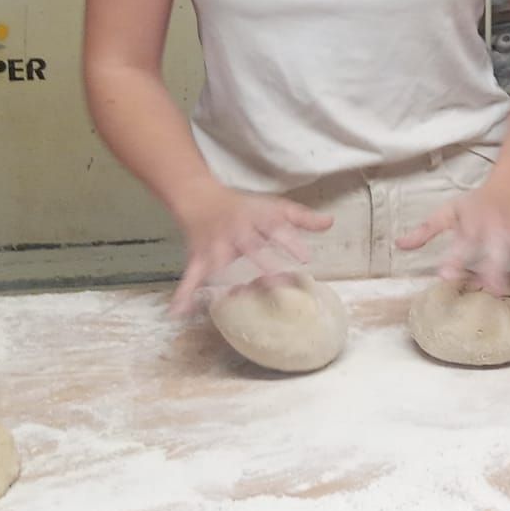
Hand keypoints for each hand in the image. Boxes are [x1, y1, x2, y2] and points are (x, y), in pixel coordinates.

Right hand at [167, 184, 332, 315]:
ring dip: (224, 282)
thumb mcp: (274, 207)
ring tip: (230, 303)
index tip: (305, 258)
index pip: (277, 229)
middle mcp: (237, 232)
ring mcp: (215, 246)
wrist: (200, 198)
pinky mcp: (198, 258)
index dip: (291, 242)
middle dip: (263, 263)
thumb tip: (330, 223)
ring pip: (219, 264)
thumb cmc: (243, 208)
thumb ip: (302, 218)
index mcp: (258, 220)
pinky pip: (190, 276)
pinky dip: (184, 293)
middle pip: (251, 247)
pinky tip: (178, 312)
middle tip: (278, 283)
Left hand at [396, 180, 509, 295]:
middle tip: (493, 290)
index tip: (444, 274)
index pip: (462, 244)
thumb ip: (426, 230)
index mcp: (474, 226)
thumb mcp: (449, 212)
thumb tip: (399, 245)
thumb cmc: (477, 204)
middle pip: (498, 251)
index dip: (454, 258)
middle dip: (497, 269)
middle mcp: (498, 231)